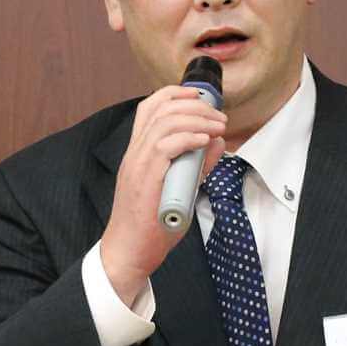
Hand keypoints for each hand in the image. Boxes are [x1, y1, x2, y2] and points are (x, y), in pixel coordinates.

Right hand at [100, 84, 225, 307]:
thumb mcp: (179, 188)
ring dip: (197, 119)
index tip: (200, 95)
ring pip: (165, 122)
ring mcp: (137, 165)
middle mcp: (134, 153)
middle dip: (195, 105)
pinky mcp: (145, 179)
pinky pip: (165, 147)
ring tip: (217, 126)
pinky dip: (188, 138)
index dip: (175, 93)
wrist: (128, 252)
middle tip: (218, 116)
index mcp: (138, 152)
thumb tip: (216, 142)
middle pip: (160, 108)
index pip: (150, 108)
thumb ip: (197, 165)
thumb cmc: (150, 225)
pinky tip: (204, 140)